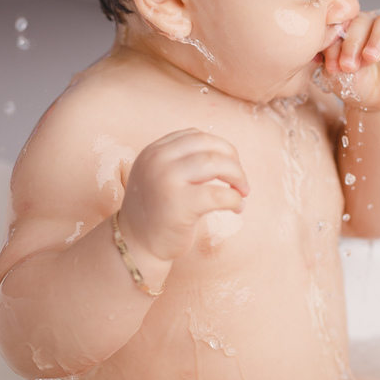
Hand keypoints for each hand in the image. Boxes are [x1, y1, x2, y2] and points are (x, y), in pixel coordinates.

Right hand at [118, 129, 248, 262]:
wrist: (136, 244)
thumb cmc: (158, 211)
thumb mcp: (161, 175)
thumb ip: (184, 160)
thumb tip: (229, 154)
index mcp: (154, 151)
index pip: (195, 135)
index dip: (220, 147)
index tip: (230, 164)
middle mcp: (157, 160)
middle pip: (209, 147)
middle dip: (234, 163)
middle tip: (242, 182)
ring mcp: (166, 180)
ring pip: (216, 164)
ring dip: (238, 177)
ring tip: (242, 193)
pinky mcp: (178, 204)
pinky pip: (218, 194)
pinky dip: (235, 199)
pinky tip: (237, 208)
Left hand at [320, 11, 379, 109]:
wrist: (375, 102)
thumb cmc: (354, 83)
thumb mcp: (337, 74)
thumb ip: (331, 56)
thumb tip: (325, 45)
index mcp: (349, 26)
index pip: (341, 23)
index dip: (335, 42)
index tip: (332, 66)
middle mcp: (371, 23)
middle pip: (362, 20)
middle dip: (353, 43)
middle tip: (349, 65)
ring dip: (377, 39)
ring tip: (370, 57)